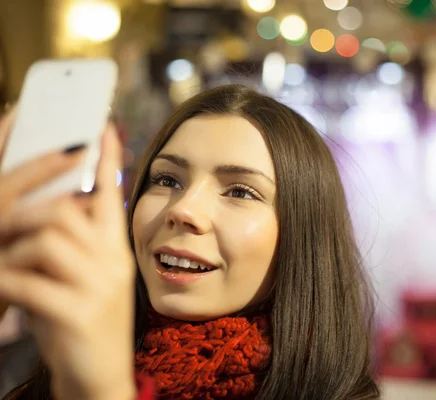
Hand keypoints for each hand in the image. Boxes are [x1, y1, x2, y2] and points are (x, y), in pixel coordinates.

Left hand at [0, 126, 136, 399]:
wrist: (102, 377)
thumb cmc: (81, 322)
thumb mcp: (83, 278)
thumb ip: (75, 244)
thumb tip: (49, 210)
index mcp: (115, 250)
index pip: (112, 195)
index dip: (107, 160)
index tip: (103, 128)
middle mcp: (112, 261)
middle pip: (64, 211)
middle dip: (24, 214)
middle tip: (4, 227)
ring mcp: (99, 285)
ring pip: (45, 239)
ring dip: (11, 253)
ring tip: (4, 271)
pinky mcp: (78, 312)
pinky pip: (27, 280)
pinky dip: (5, 285)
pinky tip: (5, 296)